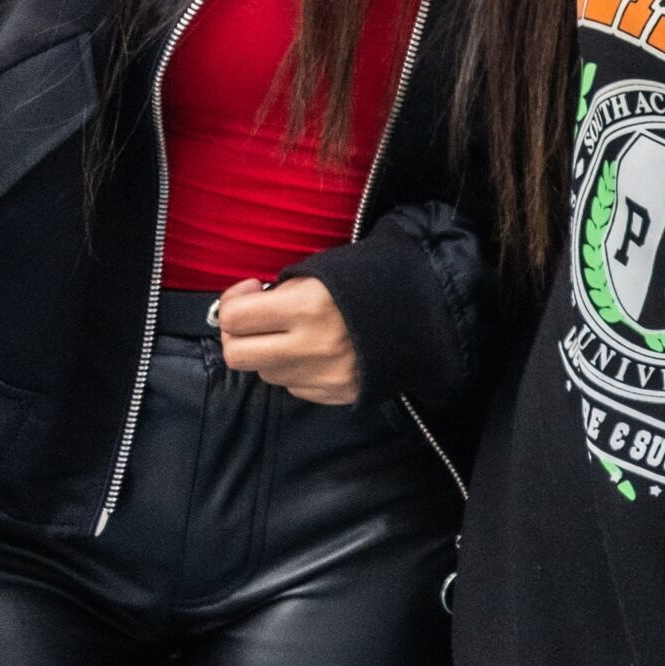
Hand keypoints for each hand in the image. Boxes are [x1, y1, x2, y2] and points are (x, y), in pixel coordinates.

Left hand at [216, 276, 363, 405]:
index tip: (252, 291)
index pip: (233, 318)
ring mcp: (323, 376)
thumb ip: (282, 290)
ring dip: (269, 352)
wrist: (431, 310)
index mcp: (306, 307)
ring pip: (265, 373)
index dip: (232, 302)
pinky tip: (318, 350)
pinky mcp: (336, 395)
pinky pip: (294, 386)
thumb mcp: (324, 271)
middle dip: (238, 335)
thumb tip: (245, 306)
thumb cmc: (374, 279)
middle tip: (255, 319)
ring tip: (295, 333)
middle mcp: (310, 347)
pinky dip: (296, 368)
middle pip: (238, 355)